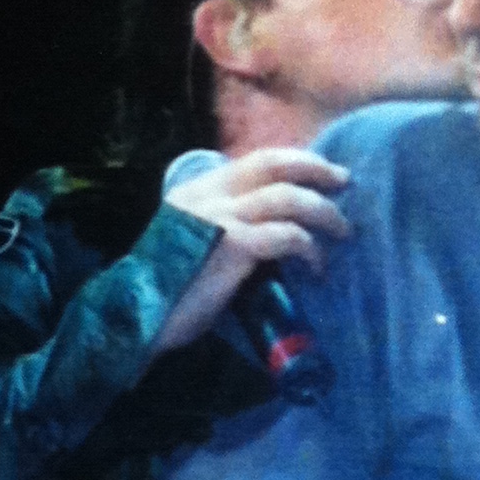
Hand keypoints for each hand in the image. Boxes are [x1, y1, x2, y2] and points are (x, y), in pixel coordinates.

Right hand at [155, 147, 350, 351]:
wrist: (135, 318)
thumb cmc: (168, 291)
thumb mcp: (194, 244)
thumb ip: (226, 227)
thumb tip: (274, 229)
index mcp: (196, 190)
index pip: (255, 160)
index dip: (294, 161)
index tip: (321, 171)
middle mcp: (207, 195)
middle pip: (273, 164)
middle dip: (315, 168)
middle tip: (344, 181)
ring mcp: (219, 218)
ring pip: (287, 197)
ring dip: (323, 211)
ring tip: (342, 230)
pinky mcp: (232, 246)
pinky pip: (286, 235)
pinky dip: (309, 247)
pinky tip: (318, 265)